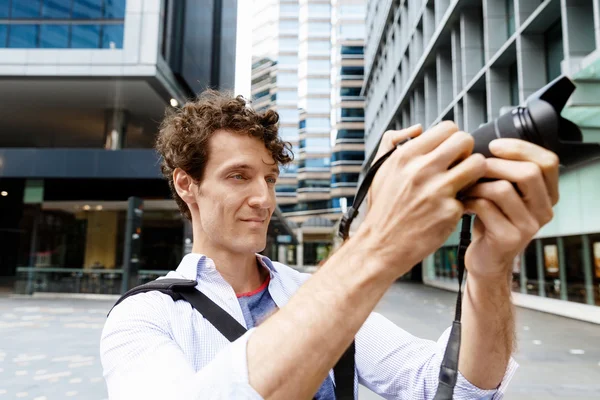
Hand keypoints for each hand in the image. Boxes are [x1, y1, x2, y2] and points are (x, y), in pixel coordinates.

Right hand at [358, 121, 485, 277]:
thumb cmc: (383, 208)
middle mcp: (421, 170)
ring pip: (477, 164)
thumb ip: (393, 141)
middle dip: (466, 151)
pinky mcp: (449, 212)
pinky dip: (464, 201)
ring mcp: (437, 191)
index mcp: (405, 156)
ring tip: (462, 183)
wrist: (381, 245)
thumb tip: (418, 128)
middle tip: (460, 165)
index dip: (452, 138)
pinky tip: (451, 207)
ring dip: (474, 173)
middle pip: (465, 140)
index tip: (449, 151)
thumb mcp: (379, 169)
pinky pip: (471, 196)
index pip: (447, 128)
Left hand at [462, 139, 559, 281]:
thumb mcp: (505, 193)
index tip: (494, 146)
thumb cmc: (491, 220)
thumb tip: (486, 143)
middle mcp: (544, 210)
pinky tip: (461, 204)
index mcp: (547, 195)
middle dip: (495, 164)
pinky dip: (469, 201)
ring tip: (465, 188)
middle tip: (473, 167)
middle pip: (528, 172)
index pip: (547, 162)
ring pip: (503, 189)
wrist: (486, 259)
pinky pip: (485, 207)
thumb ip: (506, 172)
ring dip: (477, 184)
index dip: (521, 148)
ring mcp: (529, 226)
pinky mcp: (509, 238)